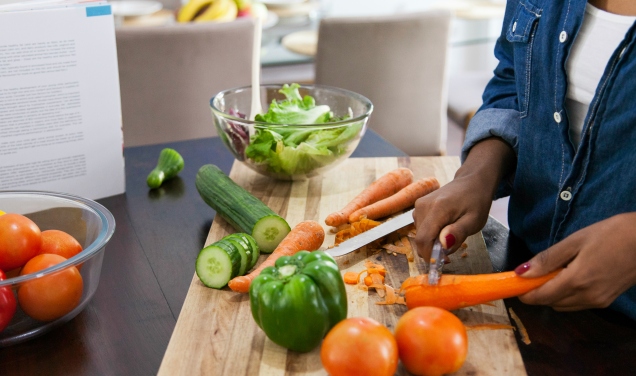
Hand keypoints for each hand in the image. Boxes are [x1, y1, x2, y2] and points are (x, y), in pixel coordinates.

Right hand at [412, 174, 492, 259]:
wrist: (471, 182)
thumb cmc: (476, 201)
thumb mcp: (475, 220)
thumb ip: (459, 232)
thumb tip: (443, 244)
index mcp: (437, 209)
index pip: (423, 239)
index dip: (430, 255)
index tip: (444, 261)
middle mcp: (423, 206)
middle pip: (421, 239)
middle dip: (434, 249)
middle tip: (453, 247)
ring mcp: (418, 206)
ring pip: (420, 235)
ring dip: (433, 241)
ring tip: (451, 234)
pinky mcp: (418, 207)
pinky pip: (421, 228)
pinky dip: (431, 234)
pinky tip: (444, 228)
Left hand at [517, 212, 635, 310]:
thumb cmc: (612, 234)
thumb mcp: (575, 241)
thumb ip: (548, 259)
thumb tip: (521, 272)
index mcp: (577, 281)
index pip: (542, 297)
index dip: (525, 294)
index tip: (514, 285)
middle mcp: (588, 297)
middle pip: (551, 303)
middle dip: (538, 292)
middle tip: (535, 273)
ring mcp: (599, 301)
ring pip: (565, 306)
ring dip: (553, 294)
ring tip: (555, 271)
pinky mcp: (607, 300)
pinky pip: (579, 303)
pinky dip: (568, 295)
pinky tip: (571, 275)